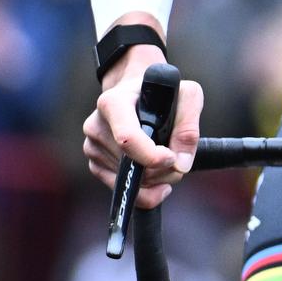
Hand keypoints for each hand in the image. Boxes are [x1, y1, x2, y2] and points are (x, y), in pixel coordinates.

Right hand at [82, 45, 202, 209]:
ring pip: (130, 180)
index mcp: (113, 103)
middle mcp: (96, 125)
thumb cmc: (164, 93)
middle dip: (163, 170)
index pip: (127, 139)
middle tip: (179, 159)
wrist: (137, 94)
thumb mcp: (187, 95)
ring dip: (156, 178)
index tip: (172, 159)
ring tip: (165, 157)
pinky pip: (121, 188)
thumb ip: (189, 126)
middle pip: (132, 165)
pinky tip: (154, 171)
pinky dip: (144, 188)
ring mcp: (92, 146)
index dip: (151, 156)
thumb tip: (181, 164)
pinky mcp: (94, 164)